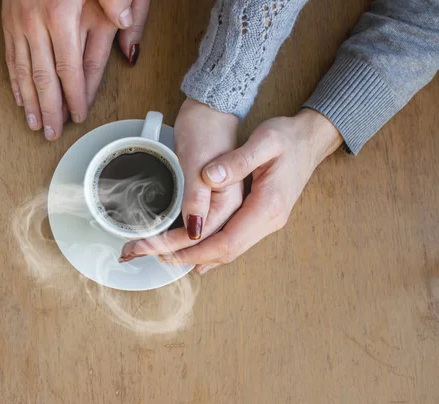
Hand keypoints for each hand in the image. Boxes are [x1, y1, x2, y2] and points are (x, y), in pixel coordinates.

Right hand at [2, 0, 149, 139]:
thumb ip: (115, 3)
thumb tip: (126, 36)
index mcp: (63, 14)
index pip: (72, 69)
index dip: (76, 97)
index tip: (79, 117)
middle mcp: (37, 22)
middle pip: (46, 78)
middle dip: (51, 109)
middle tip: (53, 134)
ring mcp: (19, 21)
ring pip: (24, 72)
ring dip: (30, 101)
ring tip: (34, 125)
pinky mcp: (7, 18)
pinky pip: (10, 56)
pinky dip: (15, 80)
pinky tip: (19, 97)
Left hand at [121, 108, 342, 273]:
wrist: (311, 139)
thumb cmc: (289, 138)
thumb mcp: (266, 141)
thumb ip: (237, 160)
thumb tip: (210, 177)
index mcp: (269, 206)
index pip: (227, 240)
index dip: (195, 249)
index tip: (166, 250)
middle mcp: (270, 221)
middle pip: (226, 252)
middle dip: (190, 257)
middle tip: (156, 255)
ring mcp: (267, 222)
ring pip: (230, 250)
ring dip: (199, 255)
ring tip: (167, 253)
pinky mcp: (261, 217)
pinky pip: (234, 241)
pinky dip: (212, 248)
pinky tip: (195, 251)